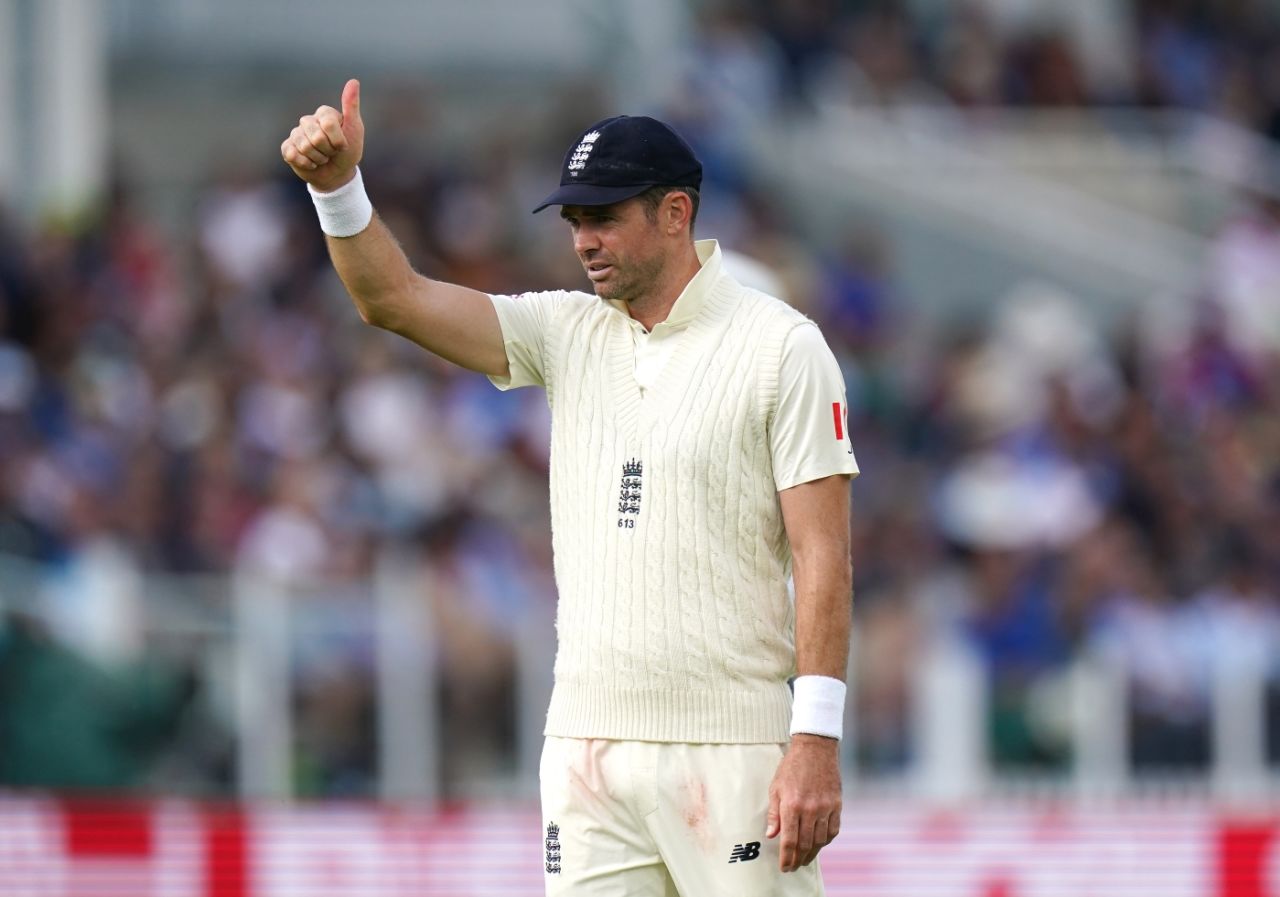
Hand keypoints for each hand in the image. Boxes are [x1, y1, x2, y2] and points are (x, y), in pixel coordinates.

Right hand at [281, 78, 364, 192]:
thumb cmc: (348, 151)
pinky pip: (293, 154)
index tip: (343, 145)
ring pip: (304, 147)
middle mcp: (308, 120)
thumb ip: (351, 106)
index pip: (328, 124)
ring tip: (323, 158)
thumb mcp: (355, 129)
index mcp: (324, 113)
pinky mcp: (287, 147)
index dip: (338, 140)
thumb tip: (353, 81)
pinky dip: (306, 163)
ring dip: (318, 158)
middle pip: (316, 137)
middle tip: (332, 152)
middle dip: (328, 151)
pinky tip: (311, 163)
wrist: (338, 174)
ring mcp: (296, 133)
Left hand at [765, 734, 841, 871]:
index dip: (786, 858)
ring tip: (805, 859)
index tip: (784, 867)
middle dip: (798, 860)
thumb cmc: (791, 767)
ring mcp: (825, 808)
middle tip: (793, 867)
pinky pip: (833, 830)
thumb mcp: (776, 787)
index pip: (789, 841)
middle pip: (805, 844)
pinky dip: (826, 841)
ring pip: (820, 840)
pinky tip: (820, 844)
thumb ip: (774, 813)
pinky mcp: (837, 805)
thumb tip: (771, 835)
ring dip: (812, 853)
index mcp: (791, 805)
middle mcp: (809, 809)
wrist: (815, 748)